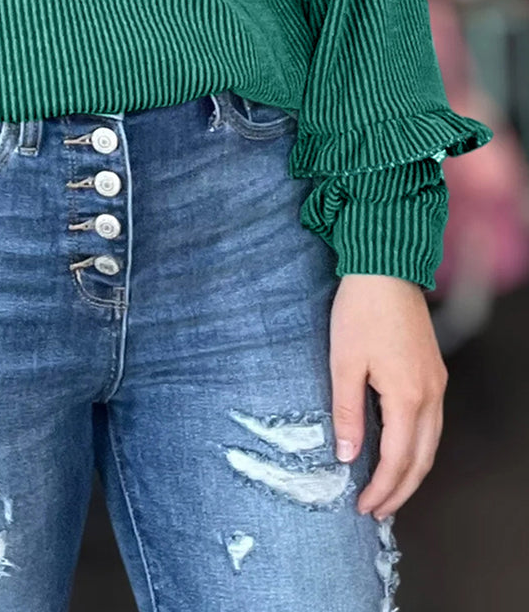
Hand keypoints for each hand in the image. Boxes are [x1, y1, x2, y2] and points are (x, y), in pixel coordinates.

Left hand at [329, 274, 446, 520]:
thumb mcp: (344, 362)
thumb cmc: (360, 311)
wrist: (385, 269)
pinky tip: (401, 451)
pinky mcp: (433, 372)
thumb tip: (348, 456)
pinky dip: (418, 447)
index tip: (363, 507)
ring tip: (389, 490)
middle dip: (400, 490)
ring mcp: (436, 383)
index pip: (398, 460)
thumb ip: (348, 412)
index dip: (382, 489)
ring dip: (412, 472)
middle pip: (421, 459)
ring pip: (431, 443)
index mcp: (407, 397)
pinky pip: (431, 423)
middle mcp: (430, 395)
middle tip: (377, 511)